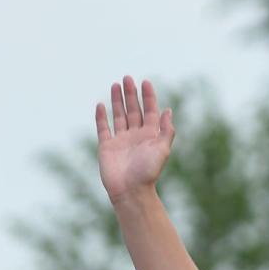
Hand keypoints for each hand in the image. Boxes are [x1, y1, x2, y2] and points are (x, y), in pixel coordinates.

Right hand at [95, 77, 174, 203]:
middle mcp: (135, 137)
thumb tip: (168, 110)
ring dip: (117, 101)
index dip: (148, 97)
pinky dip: (101, 117)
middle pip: (133, 110)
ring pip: (119, 116)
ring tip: (116, 85)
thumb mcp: (162, 150)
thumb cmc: (148, 172)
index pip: (149, 112)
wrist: (131, 191)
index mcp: (150, 137)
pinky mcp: (107, 147)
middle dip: (131, 94)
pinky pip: (103, 128)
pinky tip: (101, 105)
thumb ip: (166, 130)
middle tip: (128, 78)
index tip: (145, 82)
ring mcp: (121, 141)